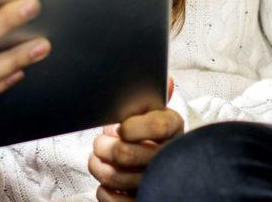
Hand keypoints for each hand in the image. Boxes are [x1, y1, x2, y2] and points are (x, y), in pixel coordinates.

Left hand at [88, 78, 183, 201]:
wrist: (154, 172)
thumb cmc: (145, 137)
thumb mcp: (150, 113)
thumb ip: (150, 98)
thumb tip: (169, 80)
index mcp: (173, 130)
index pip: (159, 125)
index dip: (134, 127)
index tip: (122, 128)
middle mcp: (170, 158)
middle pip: (125, 152)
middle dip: (104, 146)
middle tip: (102, 143)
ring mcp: (158, 184)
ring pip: (114, 176)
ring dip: (99, 166)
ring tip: (101, 159)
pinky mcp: (144, 201)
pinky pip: (110, 198)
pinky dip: (103, 190)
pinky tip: (110, 183)